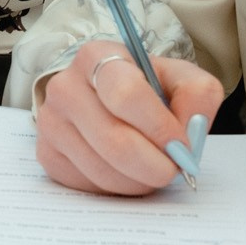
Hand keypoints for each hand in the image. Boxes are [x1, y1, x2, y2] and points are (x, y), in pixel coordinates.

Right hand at [33, 42, 223, 194]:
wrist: (106, 100)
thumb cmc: (146, 89)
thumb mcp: (178, 78)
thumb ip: (197, 95)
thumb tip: (191, 131)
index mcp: (98, 57)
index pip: (126, 94)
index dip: (160, 127)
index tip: (181, 145)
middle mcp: (65, 86)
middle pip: (114, 140)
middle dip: (154, 165)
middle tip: (174, 169)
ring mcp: (51, 122)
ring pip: (103, 170)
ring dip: (139, 180)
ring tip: (152, 167)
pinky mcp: (47, 154)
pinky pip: (89, 185)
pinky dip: (118, 187)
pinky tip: (127, 171)